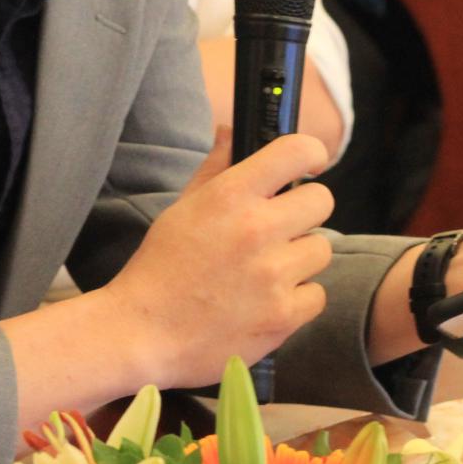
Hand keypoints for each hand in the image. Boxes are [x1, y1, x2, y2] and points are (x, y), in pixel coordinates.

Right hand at [100, 133, 334, 389]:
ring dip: (300, 258)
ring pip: (321, 249)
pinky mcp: (284, 316)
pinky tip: (267, 302)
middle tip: (280, 228)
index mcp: (231, 196)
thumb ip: (216, 167)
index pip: (296, 151)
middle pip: (321, 201)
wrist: (141, 333)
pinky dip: (297, 300)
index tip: (308, 164)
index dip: (309, 153)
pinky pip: (316, 295)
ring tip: (267, 271)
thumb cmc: (160, 267)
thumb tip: (233, 130)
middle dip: (303, 212)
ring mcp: (274, 275)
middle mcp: (257, 230)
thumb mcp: (182, 207)